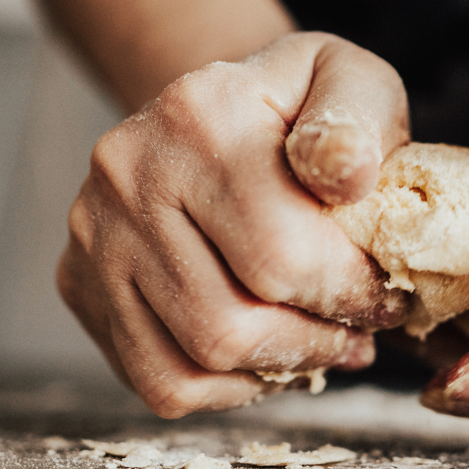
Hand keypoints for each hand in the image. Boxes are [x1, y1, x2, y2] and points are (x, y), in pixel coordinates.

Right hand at [58, 33, 410, 416]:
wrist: (213, 114)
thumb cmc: (296, 110)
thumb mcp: (347, 81)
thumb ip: (358, 122)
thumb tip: (349, 174)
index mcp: (198, 114)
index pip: (280, 253)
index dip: (352, 295)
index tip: (388, 297)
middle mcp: (128, 173)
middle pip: (231, 321)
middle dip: (318, 340)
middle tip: (360, 331)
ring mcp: (94, 234)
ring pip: (195, 361)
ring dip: (278, 369)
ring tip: (321, 342)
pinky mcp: (80, 283)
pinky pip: (159, 380)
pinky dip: (227, 387)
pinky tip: (268, 355)